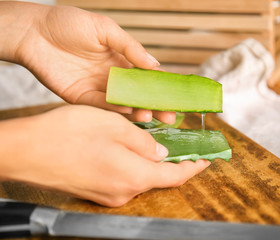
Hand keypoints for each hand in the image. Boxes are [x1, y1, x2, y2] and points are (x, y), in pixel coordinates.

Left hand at [0, 2, 174, 123]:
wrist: (33, 32)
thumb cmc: (69, 24)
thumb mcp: (105, 29)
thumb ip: (130, 47)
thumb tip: (154, 65)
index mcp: (120, 60)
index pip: (144, 77)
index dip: (160, 87)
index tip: (174, 96)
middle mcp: (111, 77)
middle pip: (137, 95)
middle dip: (154, 105)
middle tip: (170, 116)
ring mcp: (97, 88)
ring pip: (122, 103)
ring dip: (137, 110)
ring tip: (151, 115)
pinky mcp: (81, 97)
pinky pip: (101, 105)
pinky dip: (115, 109)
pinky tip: (129, 110)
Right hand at [0, 105, 209, 206]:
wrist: (26, 151)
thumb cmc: (67, 134)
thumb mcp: (115, 126)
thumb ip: (144, 142)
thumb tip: (161, 152)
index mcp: (134, 175)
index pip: (176, 176)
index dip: (194, 167)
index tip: (207, 159)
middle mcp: (123, 191)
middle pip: (158, 177)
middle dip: (172, 160)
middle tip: (180, 143)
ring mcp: (108, 195)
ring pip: (140, 176)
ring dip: (150, 161)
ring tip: (153, 141)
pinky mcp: (95, 192)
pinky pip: (123, 178)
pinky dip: (132, 165)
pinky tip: (128, 149)